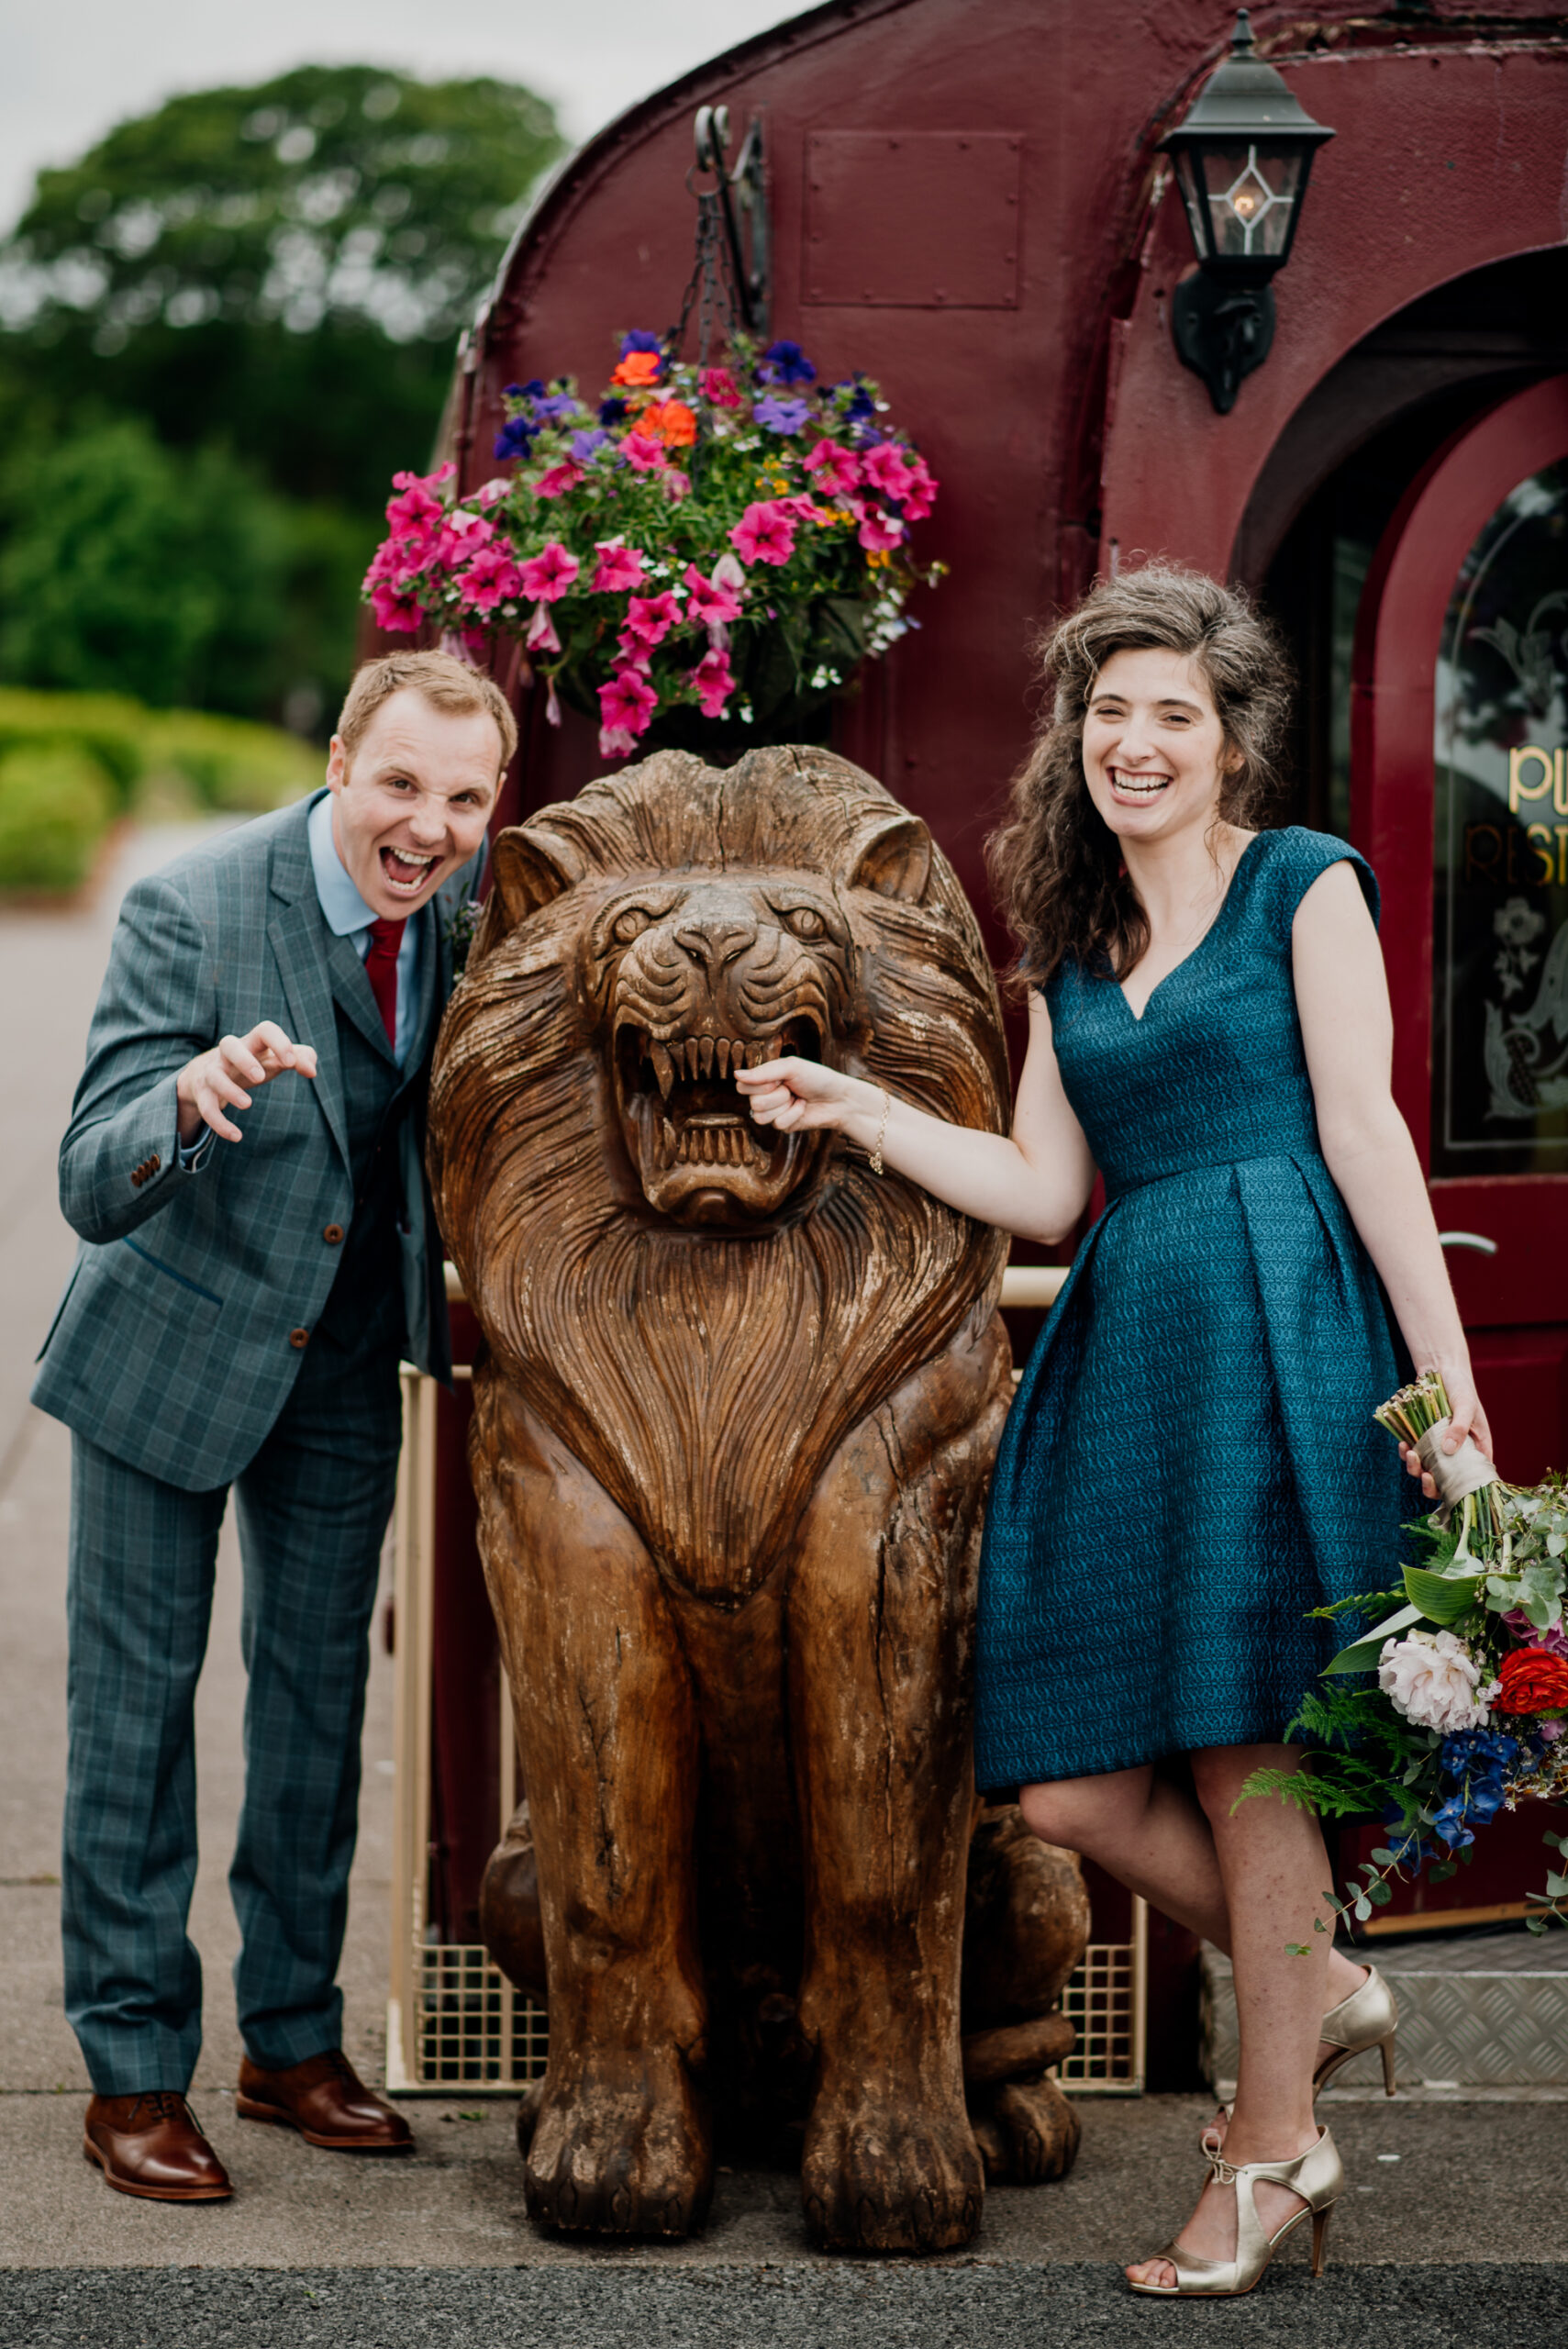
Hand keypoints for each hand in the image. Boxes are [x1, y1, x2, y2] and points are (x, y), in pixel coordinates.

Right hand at [176, 1022, 317, 1144]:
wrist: (206, 1074)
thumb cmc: (253, 1063)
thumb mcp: (276, 1058)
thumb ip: (300, 1058)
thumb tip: (312, 1071)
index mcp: (252, 1042)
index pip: (264, 1031)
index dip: (279, 1043)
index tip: (291, 1063)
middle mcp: (228, 1053)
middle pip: (229, 1045)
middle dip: (244, 1060)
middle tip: (260, 1077)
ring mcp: (213, 1072)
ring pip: (214, 1076)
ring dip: (229, 1090)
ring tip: (248, 1104)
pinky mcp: (203, 1094)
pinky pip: (207, 1107)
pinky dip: (219, 1123)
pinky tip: (236, 1136)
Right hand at [734, 1056, 876, 1138]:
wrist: (838, 1098)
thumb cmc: (817, 1078)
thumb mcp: (791, 1067)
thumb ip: (763, 1072)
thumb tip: (735, 1074)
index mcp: (764, 1079)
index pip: (742, 1086)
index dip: (759, 1085)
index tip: (778, 1079)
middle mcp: (766, 1095)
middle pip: (752, 1102)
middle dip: (776, 1095)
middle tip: (791, 1089)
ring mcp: (774, 1112)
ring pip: (761, 1116)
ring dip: (783, 1106)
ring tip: (796, 1098)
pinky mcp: (783, 1125)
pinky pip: (778, 1124)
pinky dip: (794, 1114)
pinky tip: (802, 1108)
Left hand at [1399, 1364, 1493, 1498]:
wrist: (1440, 1371)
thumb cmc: (1461, 1388)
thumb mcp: (1465, 1406)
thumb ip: (1459, 1427)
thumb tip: (1449, 1450)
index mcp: (1477, 1451)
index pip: (1473, 1480)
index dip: (1462, 1491)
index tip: (1449, 1490)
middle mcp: (1457, 1455)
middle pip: (1446, 1483)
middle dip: (1433, 1486)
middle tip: (1425, 1476)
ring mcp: (1438, 1450)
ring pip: (1426, 1471)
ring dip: (1415, 1469)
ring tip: (1411, 1454)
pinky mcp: (1421, 1441)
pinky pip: (1412, 1455)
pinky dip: (1406, 1453)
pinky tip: (1403, 1444)